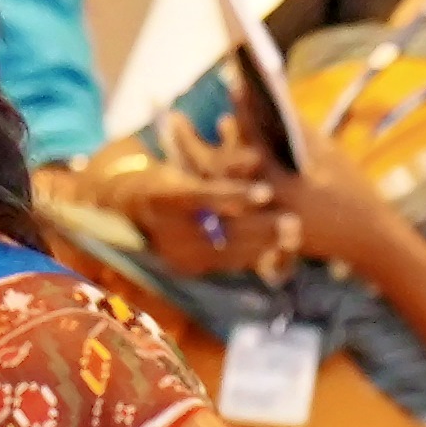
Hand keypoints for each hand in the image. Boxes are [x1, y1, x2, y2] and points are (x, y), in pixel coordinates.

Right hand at [122, 113, 297, 275]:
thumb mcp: (188, 162)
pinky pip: (225, 265)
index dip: (235, 195)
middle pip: (219, 230)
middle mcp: (165, 229)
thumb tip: (258, 159)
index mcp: (162, 197)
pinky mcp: (187, 267)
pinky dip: (253, 256)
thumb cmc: (169, 177)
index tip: (267, 191)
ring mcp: (175, 253)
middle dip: (260, 227)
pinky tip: (278, 250)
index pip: (201, 195)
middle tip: (292, 221)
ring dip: (264, 245)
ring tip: (292, 235)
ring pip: (226, 251)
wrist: (133, 208)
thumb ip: (224, 162)